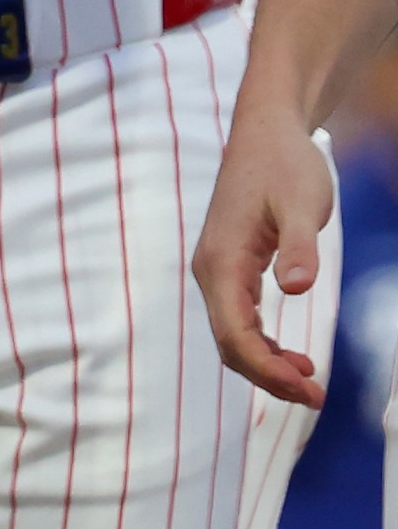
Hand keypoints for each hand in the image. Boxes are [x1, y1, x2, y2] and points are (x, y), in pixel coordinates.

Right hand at [190, 100, 334, 407]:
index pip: (235, 333)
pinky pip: (238, 319)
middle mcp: (211, 269)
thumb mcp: (303, 204)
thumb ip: (299, 247)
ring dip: (266, 365)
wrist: (267, 132)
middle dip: (268, 377)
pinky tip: (293, 356)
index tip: (310, 388)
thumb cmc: (286, 165)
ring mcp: (217, 268)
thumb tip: (295, 289)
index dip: (268, 370)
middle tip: (317, 396)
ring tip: (310, 383)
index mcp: (222, 259)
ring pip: (231, 334)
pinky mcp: (230, 266)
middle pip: (229, 342)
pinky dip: (263, 345)